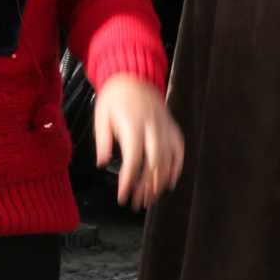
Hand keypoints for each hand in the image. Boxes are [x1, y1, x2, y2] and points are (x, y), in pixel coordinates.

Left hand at [94, 73, 183, 208]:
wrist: (134, 76)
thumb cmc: (114, 98)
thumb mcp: (101, 116)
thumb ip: (102, 141)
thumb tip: (101, 163)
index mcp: (133, 125)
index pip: (134, 160)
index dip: (129, 182)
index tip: (123, 197)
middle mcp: (153, 128)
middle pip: (153, 164)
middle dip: (146, 188)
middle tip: (137, 204)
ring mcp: (165, 128)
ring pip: (167, 160)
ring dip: (159, 183)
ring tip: (150, 200)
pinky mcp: (172, 128)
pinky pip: (179, 151)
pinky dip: (176, 168)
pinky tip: (168, 183)